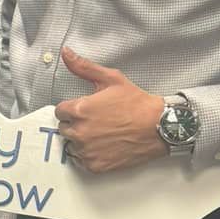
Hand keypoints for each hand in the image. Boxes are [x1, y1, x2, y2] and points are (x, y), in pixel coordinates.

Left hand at [53, 48, 164, 173]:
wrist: (159, 126)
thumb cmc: (137, 103)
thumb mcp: (111, 79)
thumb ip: (84, 67)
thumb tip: (66, 53)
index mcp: (79, 110)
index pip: (60, 112)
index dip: (73, 109)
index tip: (86, 110)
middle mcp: (79, 132)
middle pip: (64, 129)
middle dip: (76, 124)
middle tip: (96, 121)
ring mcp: (87, 151)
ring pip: (72, 146)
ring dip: (82, 141)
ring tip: (102, 134)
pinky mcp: (95, 166)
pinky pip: (82, 161)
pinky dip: (90, 156)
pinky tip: (104, 146)